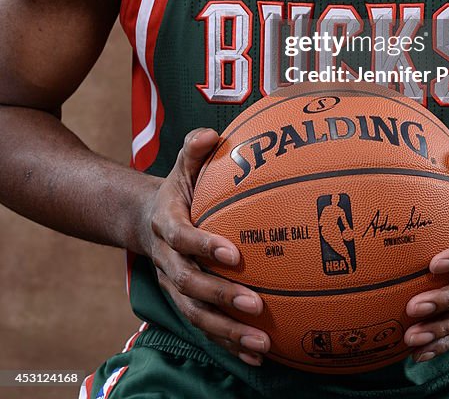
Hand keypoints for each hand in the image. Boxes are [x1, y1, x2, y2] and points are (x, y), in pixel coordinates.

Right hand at [141, 127, 270, 366]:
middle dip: (221, 298)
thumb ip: (195, 149)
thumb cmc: (179, 188)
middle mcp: (166, 260)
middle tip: (256, 304)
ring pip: (196, 315)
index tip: (235, 254)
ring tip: (261, 342)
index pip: (182, 238)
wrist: (146, 220)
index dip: (204, 246)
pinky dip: (228, 343)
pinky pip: (205, 328)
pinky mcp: (185, 302)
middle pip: (189, 286)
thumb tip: (211, 134)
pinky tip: (257, 354)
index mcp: (166, 225)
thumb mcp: (183, 164)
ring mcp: (174, 286)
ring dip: (227, 331)